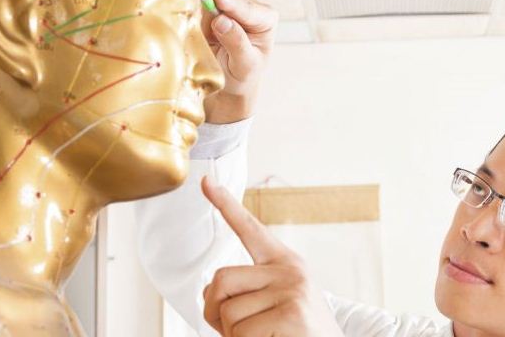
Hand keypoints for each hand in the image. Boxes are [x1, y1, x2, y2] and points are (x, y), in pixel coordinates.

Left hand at [200, 176, 343, 336]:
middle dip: (214, 311)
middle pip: (221, 280)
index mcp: (284, 263)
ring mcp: (292, 290)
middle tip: (231, 331)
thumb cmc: (298, 333)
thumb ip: (247, 292)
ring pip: (228, 313)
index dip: (226, 205)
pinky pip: (241, 334)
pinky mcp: (292, 315)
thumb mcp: (274, 306)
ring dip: (232, 336)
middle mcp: (290, 270)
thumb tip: (210, 294)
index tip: (206, 182)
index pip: (250, 229)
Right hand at [201, 0, 277, 123]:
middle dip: (217, 12)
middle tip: (211, 36)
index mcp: (267, 19)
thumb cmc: (243, 76)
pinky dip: (199, 20)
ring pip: (213, 3)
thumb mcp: (244, 65)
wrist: (230, 83)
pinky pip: (202, 9)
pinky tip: (206, 37)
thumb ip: (236, 43)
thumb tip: (221, 20)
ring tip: (213, 42)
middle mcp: (251, 8)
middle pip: (230, 0)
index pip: (248, 9)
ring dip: (207, 18)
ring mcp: (232, 8)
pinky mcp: (215, 11)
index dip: (232, 5)